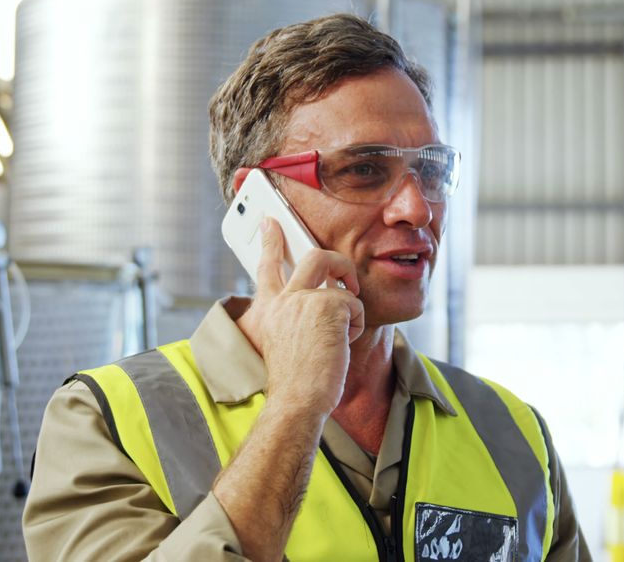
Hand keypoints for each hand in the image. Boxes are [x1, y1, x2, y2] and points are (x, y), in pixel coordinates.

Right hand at [236, 218, 363, 415]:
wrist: (297, 400)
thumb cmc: (297, 383)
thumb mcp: (286, 343)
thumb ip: (297, 318)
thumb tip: (327, 300)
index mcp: (270, 310)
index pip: (267, 267)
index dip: (270, 242)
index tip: (270, 223)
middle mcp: (283, 300)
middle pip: (314, 256)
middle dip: (338, 261)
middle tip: (347, 278)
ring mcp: (303, 299)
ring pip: (341, 280)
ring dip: (351, 306)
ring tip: (343, 334)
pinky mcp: (327, 305)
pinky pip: (355, 304)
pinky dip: (356, 325)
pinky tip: (342, 345)